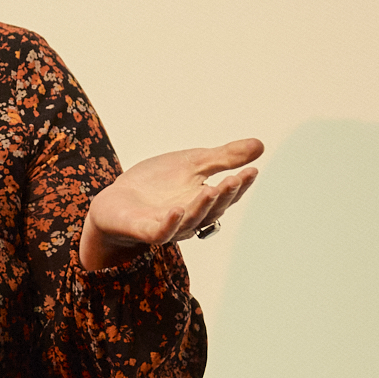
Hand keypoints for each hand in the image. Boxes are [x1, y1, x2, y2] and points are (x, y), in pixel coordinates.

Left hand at [80, 139, 263, 269]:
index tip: (251, 170)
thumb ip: (224, 157)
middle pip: (212, 209)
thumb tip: (261, 146)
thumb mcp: (192, 163)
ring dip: (202, 207)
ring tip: (213, 189)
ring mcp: (168, 226)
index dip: (240, 185)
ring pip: (191, 220)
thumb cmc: (156, 184)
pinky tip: (176, 209)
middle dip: (224, 194)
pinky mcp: (146, 230)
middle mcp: (190, 217)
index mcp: (203, 200)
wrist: (117, 200)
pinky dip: (170, 223)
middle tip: (236, 179)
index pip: (226, 195)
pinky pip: (161, 232)